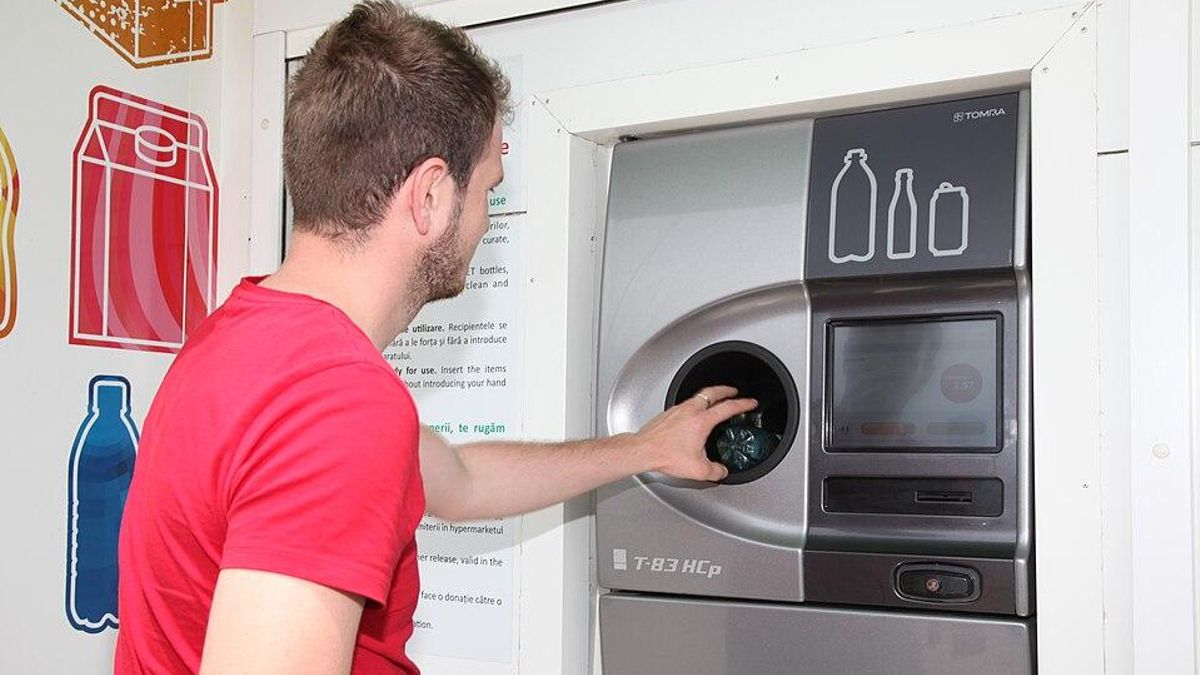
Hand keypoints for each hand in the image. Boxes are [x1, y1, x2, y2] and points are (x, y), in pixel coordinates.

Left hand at [633, 386, 758, 481]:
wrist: (643, 450)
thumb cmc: (666, 455)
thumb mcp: (698, 469)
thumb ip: (716, 471)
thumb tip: (722, 472)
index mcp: (702, 421)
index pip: (728, 407)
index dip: (743, 404)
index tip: (750, 402)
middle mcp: (690, 411)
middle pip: (712, 392)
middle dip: (725, 390)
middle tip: (733, 391)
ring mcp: (677, 410)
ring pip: (697, 396)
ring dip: (709, 396)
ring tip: (714, 400)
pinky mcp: (668, 413)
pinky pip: (686, 404)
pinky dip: (695, 404)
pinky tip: (693, 413)